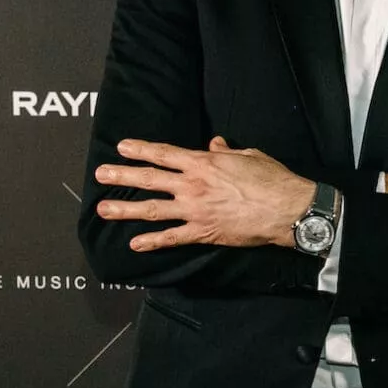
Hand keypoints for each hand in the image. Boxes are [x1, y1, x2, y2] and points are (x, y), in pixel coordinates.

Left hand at [94, 136, 314, 250]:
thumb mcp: (249, 156)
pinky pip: (172, 238)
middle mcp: (193, 185)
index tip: (121, 147)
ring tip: (104, 209)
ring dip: (126, 209)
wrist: (286, 208)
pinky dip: (152, 242)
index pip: (164, 154)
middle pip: (150, 179)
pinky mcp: (203, 232)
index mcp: (204, 163)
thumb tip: (216, 143)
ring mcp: (195, 210)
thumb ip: (227, 151)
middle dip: (122, 176)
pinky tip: (135, 244)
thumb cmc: (272, 179)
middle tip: (101, 174)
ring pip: (153, 209)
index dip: (141, 149)